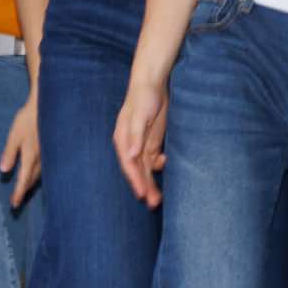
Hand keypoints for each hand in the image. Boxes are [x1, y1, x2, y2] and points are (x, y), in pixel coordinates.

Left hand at [0, 95, 41, 207]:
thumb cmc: (28, 119)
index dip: (19, 193)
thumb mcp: (15, 135)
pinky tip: (38, 173)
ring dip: (31, 183)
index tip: (14, 204)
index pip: (23, 180)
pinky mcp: (51, 149)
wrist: (47, 106)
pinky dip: (38, 174)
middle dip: (24, 190)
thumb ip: (9, 153)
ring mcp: (48, 154)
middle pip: (32, 180)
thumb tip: (3, 171)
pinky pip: (45, 167)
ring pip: (40, 174)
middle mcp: (41, 159)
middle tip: (17, 201)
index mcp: (31, 157)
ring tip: (25, 189)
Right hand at [111, 77, 169, 207]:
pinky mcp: (151, 142)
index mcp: (122, 140)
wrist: (152, 83)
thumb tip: (131, 155)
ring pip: (145, 169)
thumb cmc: (142, 97)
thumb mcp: (139, 115)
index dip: (135, 180)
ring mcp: (140, 144)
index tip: (142, 194)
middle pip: (136, 171)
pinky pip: (153, 160)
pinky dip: (158, 167)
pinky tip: (165, 165)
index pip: (128, 165)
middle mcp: (130, 145)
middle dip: (144, 187)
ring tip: (158, 199)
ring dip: (150, 183)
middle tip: (153, 203)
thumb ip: (135, 135)